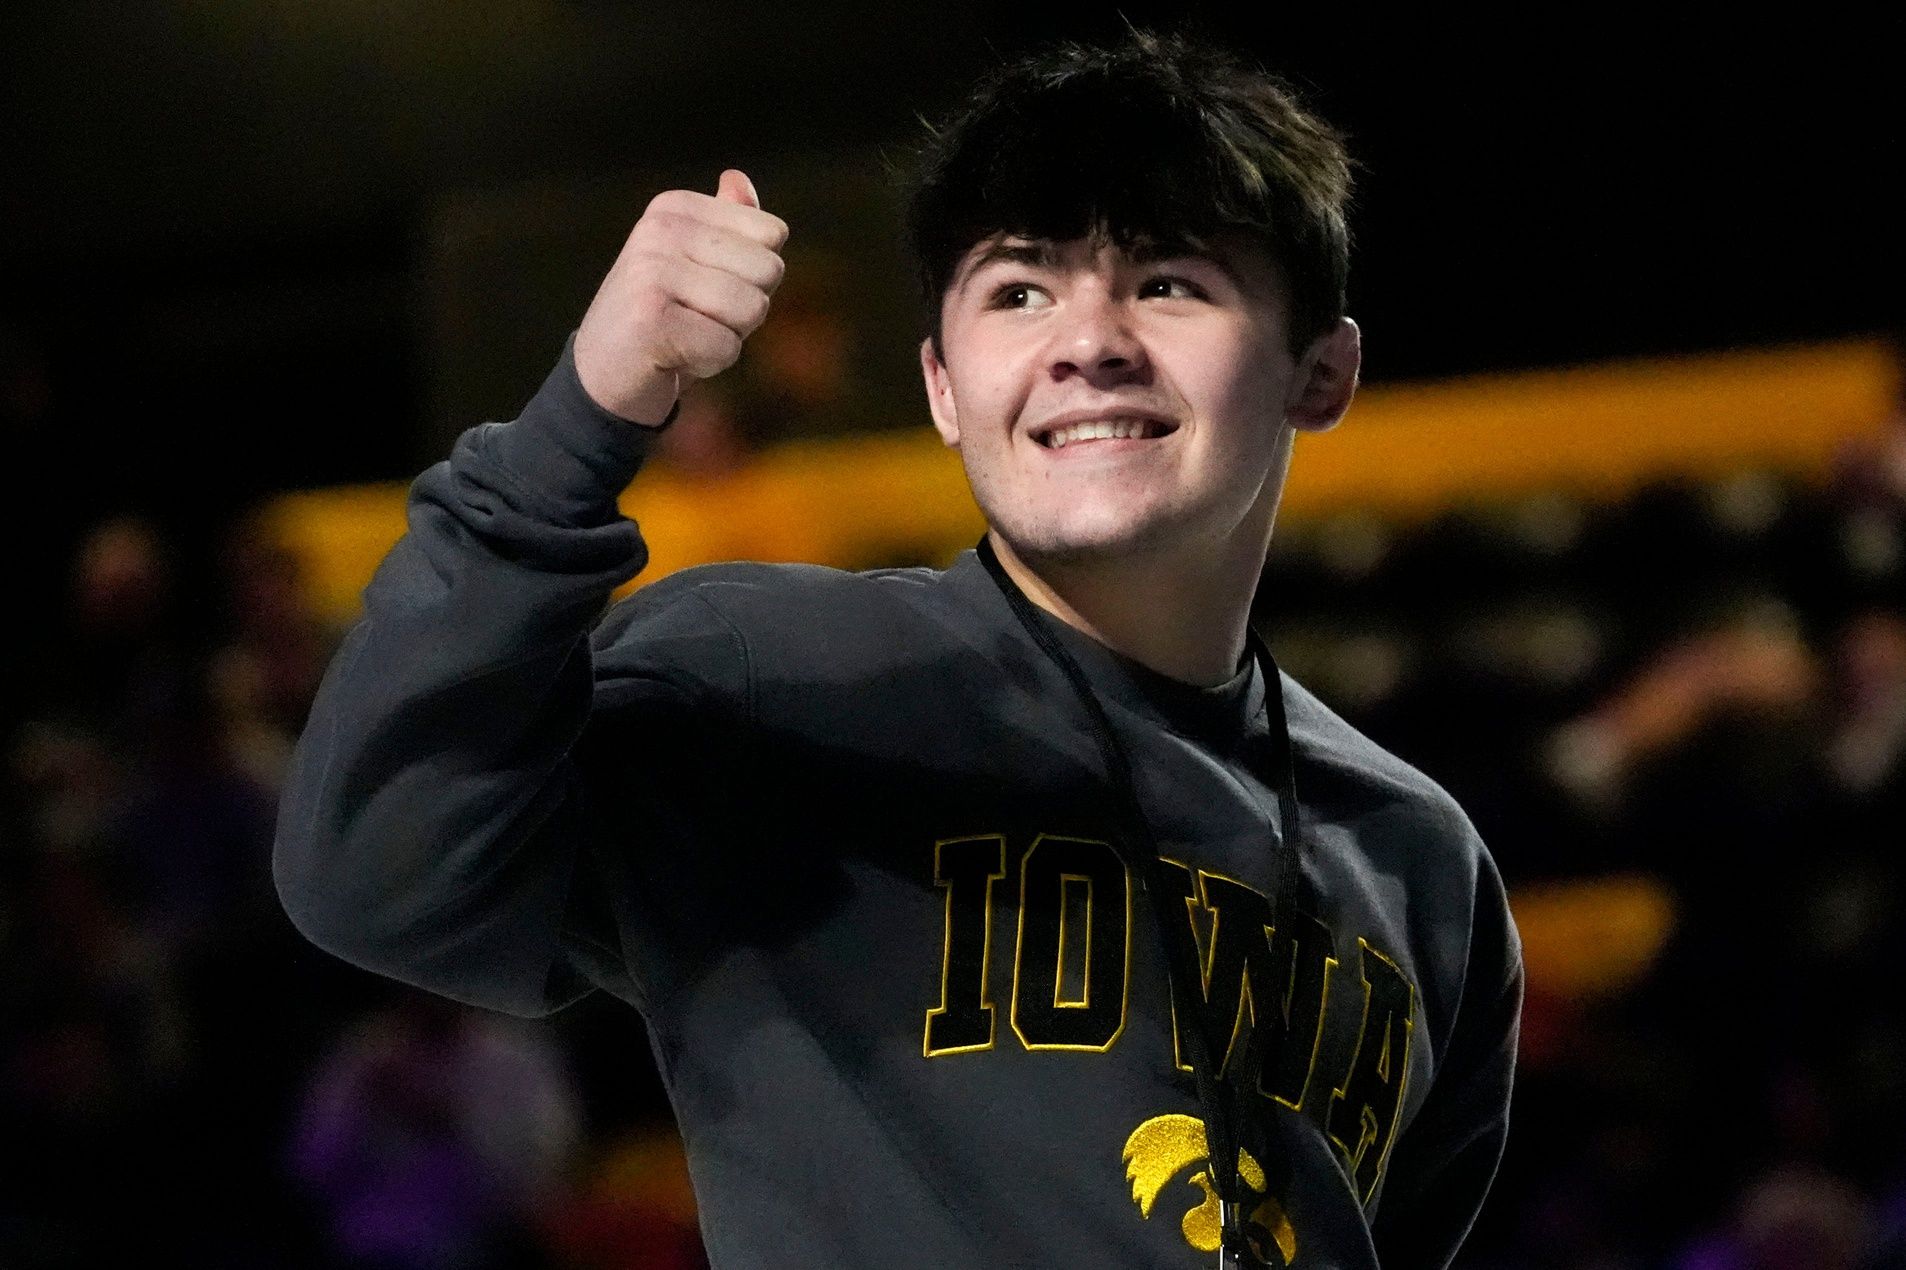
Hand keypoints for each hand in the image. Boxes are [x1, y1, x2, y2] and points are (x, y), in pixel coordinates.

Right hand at [573, 168, 788, 425]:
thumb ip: (725, 224)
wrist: (602, 375)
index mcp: (675, 208)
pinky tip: (672, 357)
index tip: (706, 289)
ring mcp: (652, 272)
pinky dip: (709, 364)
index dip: (753, 276)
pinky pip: (727, 347)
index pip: (772, 235)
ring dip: (728, 337)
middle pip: (770, 270)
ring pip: (753, 309)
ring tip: (684, 335)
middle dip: (745, 309)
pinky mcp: (651, 320)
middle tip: (695, 318)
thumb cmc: (663, 318)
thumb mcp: (697, 264)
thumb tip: (737, 179)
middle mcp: (660, 230)